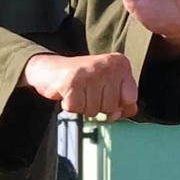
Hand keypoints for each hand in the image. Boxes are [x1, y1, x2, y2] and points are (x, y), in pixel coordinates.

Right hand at [23, 51, 139, 120]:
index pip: (130, 98)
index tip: (106, 102)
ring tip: (77, 93)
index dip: (118, 107)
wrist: (49, 68)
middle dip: (97, 106)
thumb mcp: (106, 84)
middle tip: (86, 94)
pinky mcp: (72, 81)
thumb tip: (118, 115)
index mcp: (120, 64)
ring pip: (94, 109)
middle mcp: (108, 65)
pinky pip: (76, 108)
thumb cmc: (81, 79)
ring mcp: (90, 72)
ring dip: (82, 107)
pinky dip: (69, 106)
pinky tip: (67, 94)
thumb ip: (119, 98)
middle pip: (111, 106)